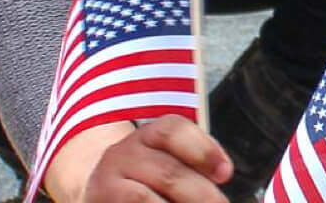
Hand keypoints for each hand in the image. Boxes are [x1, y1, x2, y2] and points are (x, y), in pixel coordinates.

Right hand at [79, 116, 231, 202]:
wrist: (99, 192)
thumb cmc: (145, 182)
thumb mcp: (167, 163)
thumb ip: (195, 166)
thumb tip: (223, 173)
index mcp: (147, 137)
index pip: (173, 130)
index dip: (203, 150)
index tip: (225, 173)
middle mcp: (123, 153)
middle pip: (168, 171)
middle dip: (201, 195)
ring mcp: (106, 181)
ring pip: (144, 198)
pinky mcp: (99, 201)